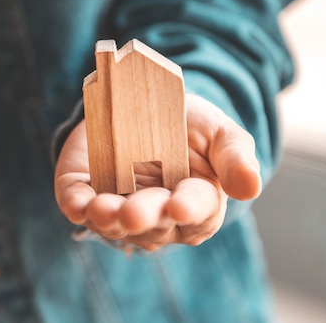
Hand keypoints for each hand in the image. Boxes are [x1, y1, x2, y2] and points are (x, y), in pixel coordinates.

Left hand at [54, 94, 260, 251]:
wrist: (140, 102)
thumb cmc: (187, 124)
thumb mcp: (218, 132)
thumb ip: (234, 157)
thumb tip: (250, 188)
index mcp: (196, 202)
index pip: (196, 212)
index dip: (188, 209)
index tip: (179, 206)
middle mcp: (156, 215)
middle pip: (152, 223)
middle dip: (143, 216)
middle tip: (134, 213)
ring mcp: (118, 205)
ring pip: (113, 223)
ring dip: (107, 218)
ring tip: (102, 210)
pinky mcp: (83, 191)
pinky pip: (77, 205)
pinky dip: (76, 206)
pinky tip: (76, 206)